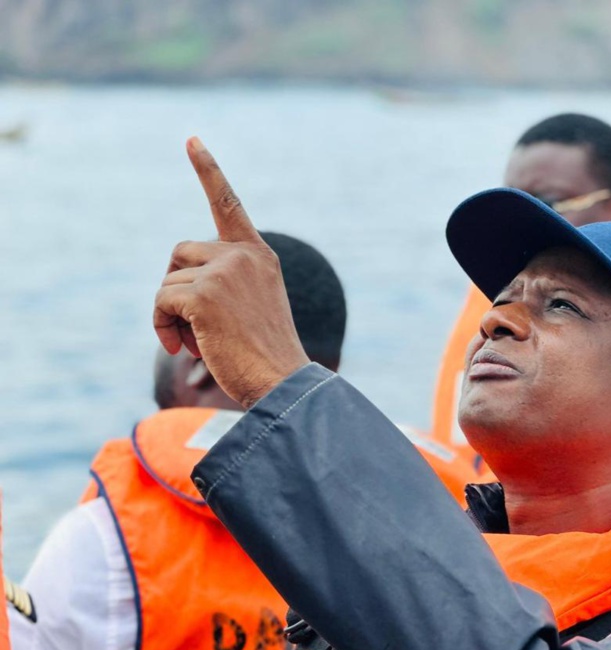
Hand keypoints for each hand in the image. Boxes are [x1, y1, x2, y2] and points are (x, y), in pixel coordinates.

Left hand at [154, 137, 309, 408]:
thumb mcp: (253, 308)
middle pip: (181, 253)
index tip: (192, 141)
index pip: (229, 205)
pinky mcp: (204, 293)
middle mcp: (243, 255)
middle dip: (175, 288)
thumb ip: (224, 284)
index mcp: (259, 256)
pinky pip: (161, 301)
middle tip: (190, 326)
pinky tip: (182, 348)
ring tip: (194, 342)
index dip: (209, 172)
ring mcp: (225, 271)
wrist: (284, 383)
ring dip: (169, 314)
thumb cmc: (266, 356)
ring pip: (168, 281)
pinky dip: (161, 326)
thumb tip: (175, 287)